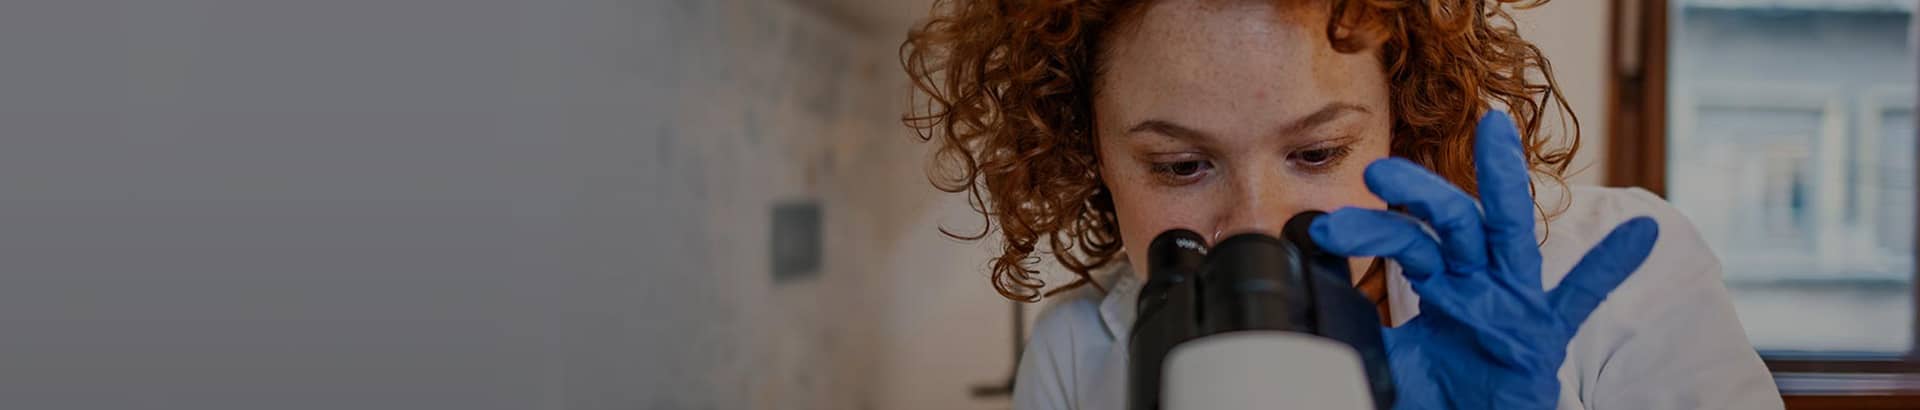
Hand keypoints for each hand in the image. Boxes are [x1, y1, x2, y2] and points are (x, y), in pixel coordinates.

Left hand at [1308, 111, 1659, 408]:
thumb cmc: (1442, 392)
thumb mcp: (1392, 361)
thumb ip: (1361, 336)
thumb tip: (1310, 323)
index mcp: (1441, 282)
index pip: (1405, 242)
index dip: (1368, 230)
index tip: (1325, 227)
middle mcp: (1478, 280)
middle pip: (1451, 222)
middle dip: (1419, 193)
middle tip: (1379, 171)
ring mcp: (1516, 301)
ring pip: (1509, 234)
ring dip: (1503, 181)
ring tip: (1496, 131)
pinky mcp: (1547, 333)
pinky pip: (1581, 298)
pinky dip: (1611, 267)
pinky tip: (1641, 233)